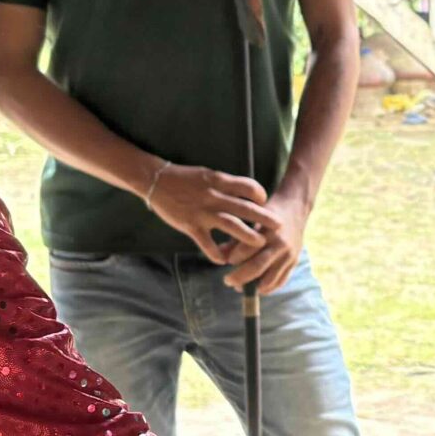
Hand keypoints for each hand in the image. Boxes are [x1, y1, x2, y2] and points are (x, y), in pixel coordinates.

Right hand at [145, 164, 268, 261]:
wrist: (156, 181)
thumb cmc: (183, 177)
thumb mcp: (208, 174)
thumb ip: (225, 184)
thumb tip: (244, 193)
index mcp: (219, 181)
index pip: (248, 187)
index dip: (260, 195)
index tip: (263, 203)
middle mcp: (214, 197)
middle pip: (246, 208)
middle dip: (264, 218)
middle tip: (279, 226)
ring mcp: (203, 213)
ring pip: (232, 226)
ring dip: (248, 236)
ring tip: (260, 243)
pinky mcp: (191, 226)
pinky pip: (207, 244)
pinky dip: (217, 254)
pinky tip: (224, 260)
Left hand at [221, 189, 309, 293]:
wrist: (295, 208)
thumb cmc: (267, 212)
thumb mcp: (250, 219)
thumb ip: (236, 238)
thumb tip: (220, 256)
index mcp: (267, 231)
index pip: (247, 249)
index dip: (234, 258)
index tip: (227, 261)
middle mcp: (279, 245)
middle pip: (257, 267)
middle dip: (239, 278)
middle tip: (228, 281)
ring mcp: (289, 256)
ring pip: (269, 280)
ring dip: (252, 287)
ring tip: (241, 287)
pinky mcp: (294, 262)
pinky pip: (280, 282)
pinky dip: (267, 288)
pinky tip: (256, 287)